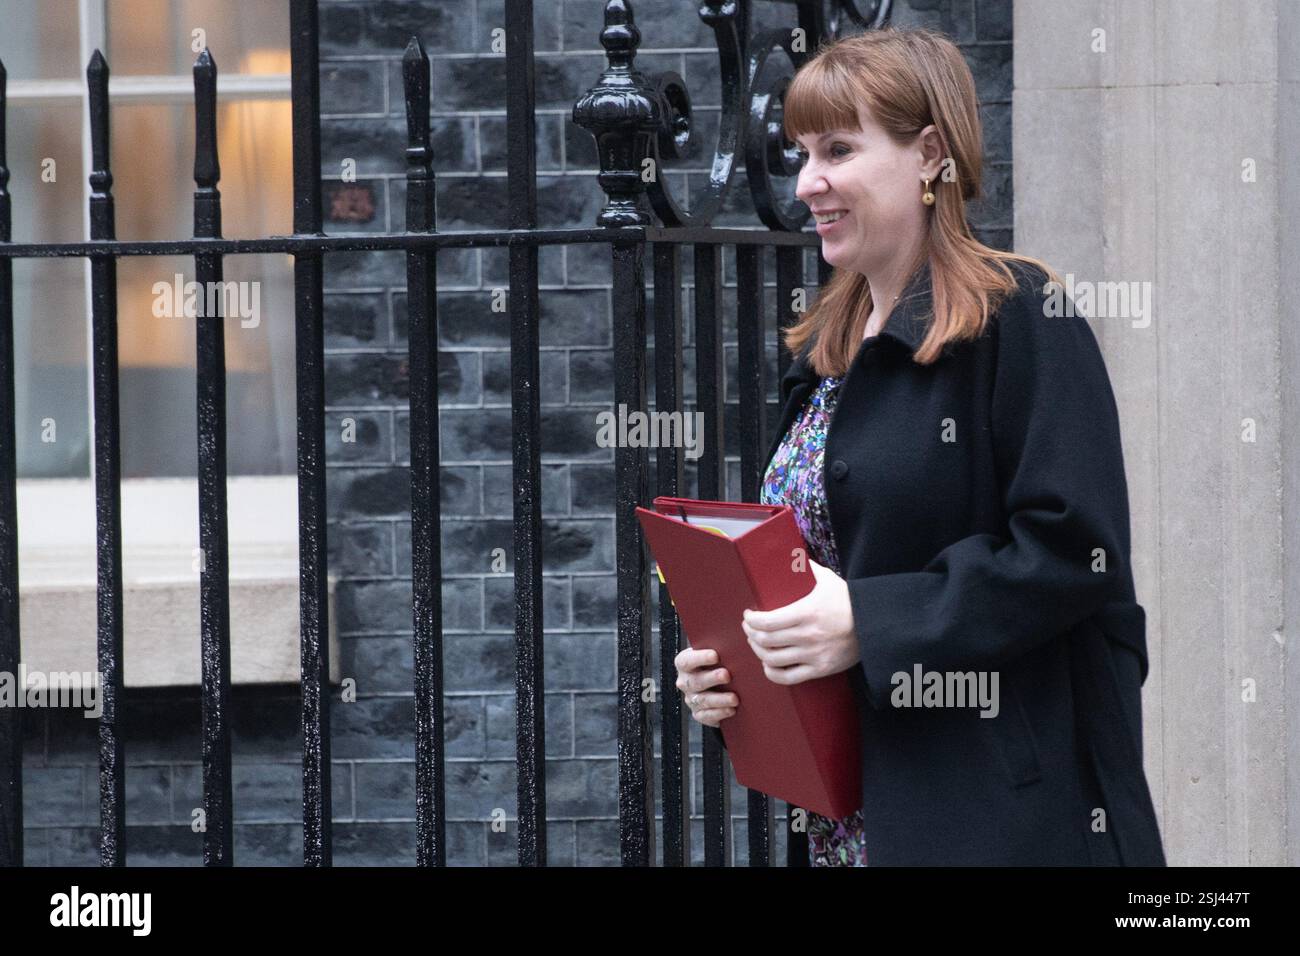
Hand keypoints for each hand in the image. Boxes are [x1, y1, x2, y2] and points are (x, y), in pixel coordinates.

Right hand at [673, 646, 737, 726]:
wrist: (716, 682)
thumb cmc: (716, 663)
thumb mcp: (714, 653)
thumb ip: (718, 648)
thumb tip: (733, 644)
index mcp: (684, 663)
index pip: (687, 661)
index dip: (700, 658)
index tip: (715, 655)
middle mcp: (685, 681)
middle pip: (695, 681)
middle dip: (712, 678)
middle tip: (727, 675)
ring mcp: (691, 698)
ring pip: (702, 700)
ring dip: (719, 699)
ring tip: (734, 698)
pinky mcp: (699, 713)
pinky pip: (706, 716)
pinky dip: (719, 713)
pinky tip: (731, 710)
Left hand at [741, 558, 859, 684]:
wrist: (875, 625)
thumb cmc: (849, 601)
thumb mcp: (828, 580)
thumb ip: (807, 568)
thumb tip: (788, 555)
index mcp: (808, 612)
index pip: (768, 621)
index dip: (751, 620)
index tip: (748, 615)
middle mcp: (809, 636)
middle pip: (766, 640)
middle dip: (751, 633)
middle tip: (748, 627)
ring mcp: (814, 655)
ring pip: (773, 659)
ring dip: (758, 650)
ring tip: (756, 642)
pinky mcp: (821, 669)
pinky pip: (788, 677)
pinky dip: (772, 672)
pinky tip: (767, 664)